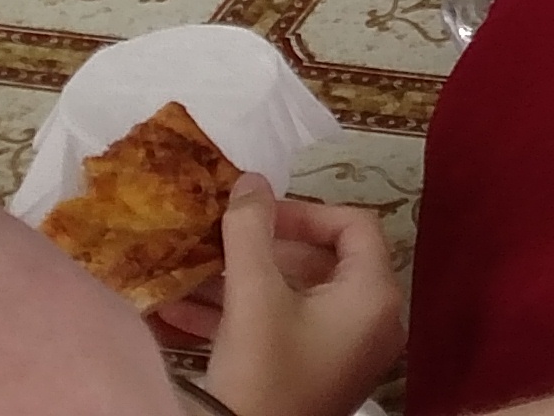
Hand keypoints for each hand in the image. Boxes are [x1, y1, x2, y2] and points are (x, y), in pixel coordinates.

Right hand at [160, 177, 404, 415]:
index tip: (255, 214)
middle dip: (262, 248)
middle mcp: (371, 322)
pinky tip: (179, 310)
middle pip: (322, 260)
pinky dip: (240, 315)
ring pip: (293, 296)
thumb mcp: (253, 295)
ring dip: (240, 280)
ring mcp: (344, 352)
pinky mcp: (314, 374)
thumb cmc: (262, 373)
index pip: (354, 226)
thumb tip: (251, 179)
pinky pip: (282, 328)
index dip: (303, 211)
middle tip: (219, 239)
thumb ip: (251, 230)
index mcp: (373, 296)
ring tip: (189, 270)